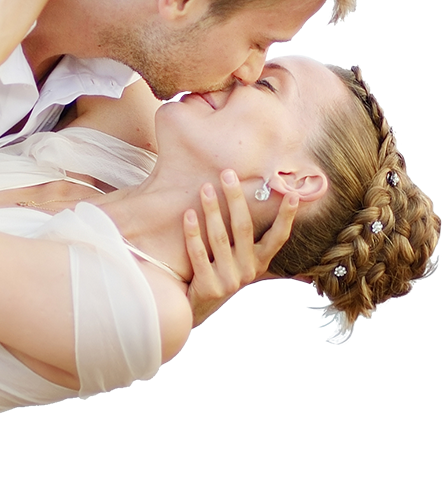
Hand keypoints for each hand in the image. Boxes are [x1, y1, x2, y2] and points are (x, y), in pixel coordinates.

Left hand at [184, 170, 299, 324]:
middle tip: (227, 173)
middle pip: (244, 228)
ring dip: (212, 210)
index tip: (293, 194)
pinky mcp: (208, 286)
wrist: (198, 308)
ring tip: (205, 187)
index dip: (287, 217)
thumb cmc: (220, 275)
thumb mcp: (241, 262)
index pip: (279, 237)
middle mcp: (248, 271)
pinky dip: (193, 233)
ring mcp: (229, 280)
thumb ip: (250, 242)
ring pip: (219, 238)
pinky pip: (198, 254)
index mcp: (260, 262)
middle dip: (236, 199)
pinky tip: (188, 214)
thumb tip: (268, 210)